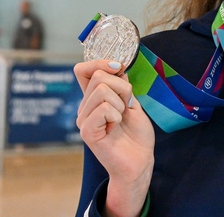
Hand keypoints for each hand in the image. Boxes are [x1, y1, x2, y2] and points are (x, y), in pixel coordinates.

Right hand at [74, 60, 154, 216]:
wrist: (140, 161)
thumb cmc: (136, 134)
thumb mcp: (132, 102)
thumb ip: (121, 85)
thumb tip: (117, 66)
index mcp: (93, 98)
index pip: (82, 70)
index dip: (100, 62)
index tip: (119, 68)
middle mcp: (85, 107)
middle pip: (98, 76)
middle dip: (121, 87)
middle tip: (126, 106)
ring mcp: (84, 119)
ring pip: (102, 91)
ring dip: (120, 104)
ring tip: (120, 120)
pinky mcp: (87, 131)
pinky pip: (103, 108)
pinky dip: (116, 116)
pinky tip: (115, 128)